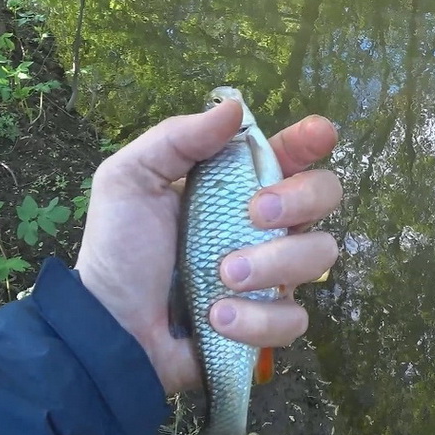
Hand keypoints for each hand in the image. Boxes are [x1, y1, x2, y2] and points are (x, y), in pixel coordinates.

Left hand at [75, 98, 340, 395]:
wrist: (108, 328)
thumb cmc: (120, 250)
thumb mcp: (130, 179)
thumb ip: (178, 138)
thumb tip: (235, 107)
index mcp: (236, 185)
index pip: (289, 154)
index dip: (311, 140)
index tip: (318, 135)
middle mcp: (265, 226)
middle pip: (325, 195)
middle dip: (301, 199)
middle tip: (255, 214)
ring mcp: (273, 275)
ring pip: (318, 256)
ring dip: (273, 264)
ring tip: (223, 276)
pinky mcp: (269, 323)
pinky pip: (294, 317)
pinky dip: (256, 318)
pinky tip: (216, 317)